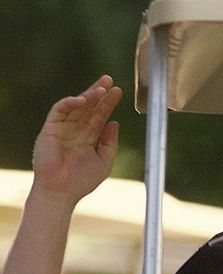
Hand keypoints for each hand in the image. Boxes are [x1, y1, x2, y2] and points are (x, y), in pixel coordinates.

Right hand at [31, 75, 121, 202]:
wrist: (62, 191)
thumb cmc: (82, 180)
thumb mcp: (104, 161)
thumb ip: (110, 142)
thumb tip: (115, 123)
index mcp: (88, 137)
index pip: (100, 116)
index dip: (108, 103)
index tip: (118, 91)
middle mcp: (76, 130)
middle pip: (88, 107)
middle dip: (98, 92)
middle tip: (109, 80)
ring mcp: (63, 128)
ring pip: (75, 106)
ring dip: (87, 96)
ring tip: (100, 89)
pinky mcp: (50, 129)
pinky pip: (59, 111)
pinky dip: (69, 103)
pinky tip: (82, 100)